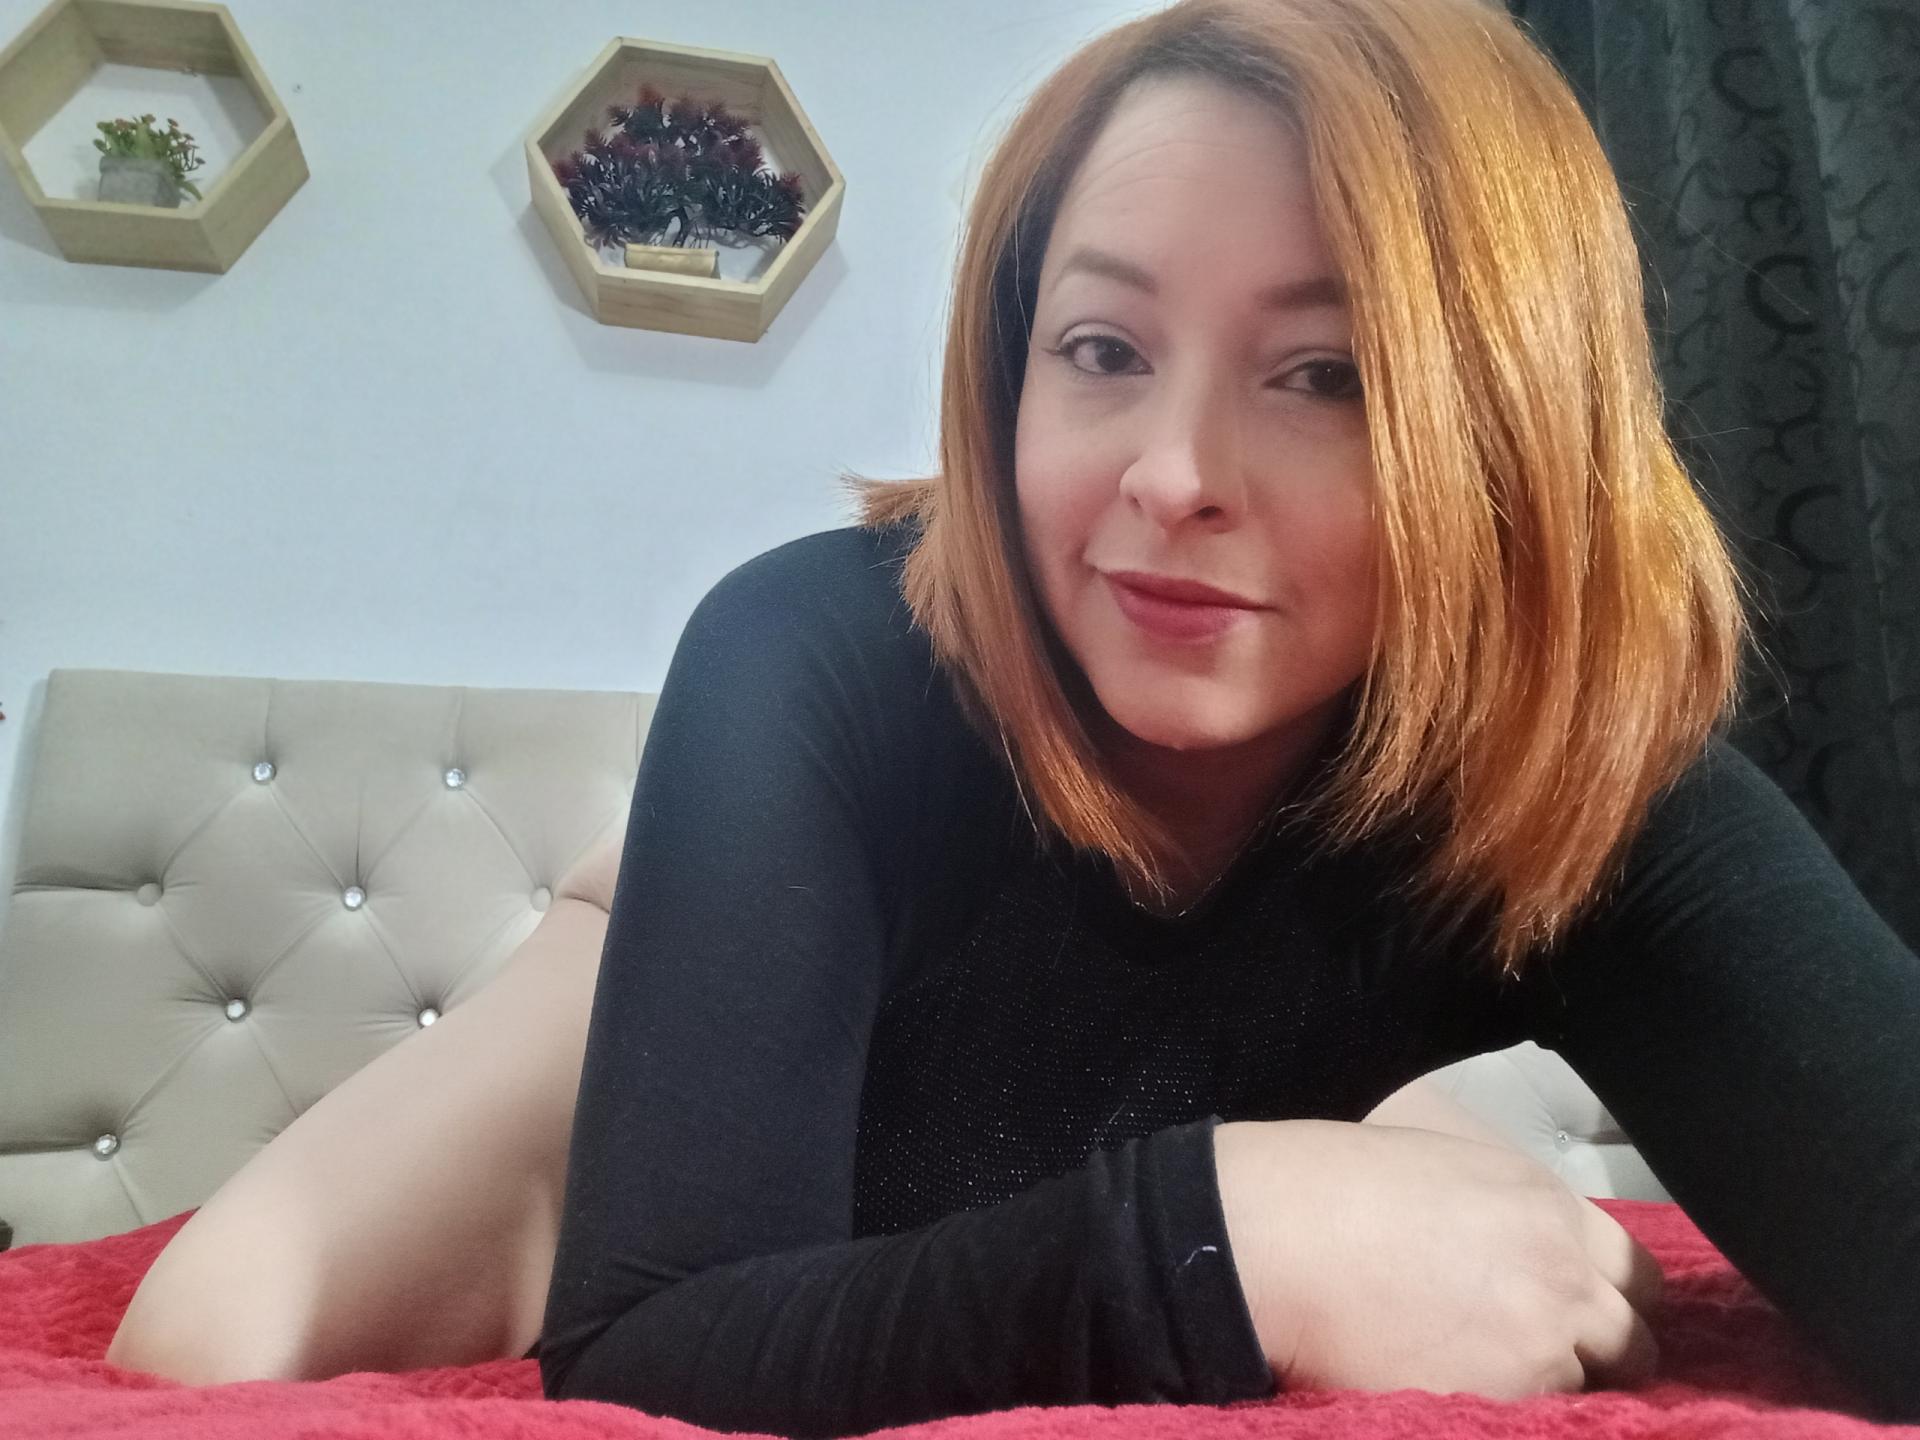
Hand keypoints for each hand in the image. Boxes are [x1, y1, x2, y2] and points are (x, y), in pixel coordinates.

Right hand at [1212, 1118, 1663, 1399]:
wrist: (1272, 1238)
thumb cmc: (1329, 1187)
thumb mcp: (1441, 1169)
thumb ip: (1508, 1215)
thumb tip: (1523, 1257)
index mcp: (1545, 1204)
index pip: (1637, 1275)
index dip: (1610, 1300)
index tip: (1580, 1315)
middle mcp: (1560, 1275)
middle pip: (1636, 1345)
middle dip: (1601, 1357)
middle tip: (1540, 1358)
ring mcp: (1536, 1347)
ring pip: (1586, 1394)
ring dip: (1547, 1390)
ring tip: (1483, 1375)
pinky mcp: (1500, 1403)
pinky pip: (1532, 1424)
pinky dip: (1504, 1414)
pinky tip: (1453, 1390)